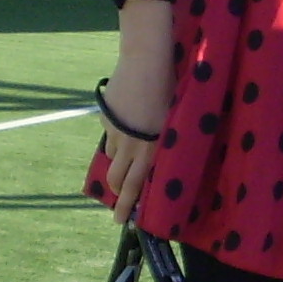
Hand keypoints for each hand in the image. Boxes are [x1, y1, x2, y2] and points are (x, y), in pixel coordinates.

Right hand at [99, 0, 174, 221]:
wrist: (146, 60)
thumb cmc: (172, 87)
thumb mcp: (175, 119)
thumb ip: (164, 141)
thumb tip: (158, 155)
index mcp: (153, 147)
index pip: (138, 186)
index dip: (128, 206)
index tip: (122, 221)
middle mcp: (132, 144)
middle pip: (119, 179)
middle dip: (117, 197)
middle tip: (117, 210)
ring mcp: (117, 131)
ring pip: (112, 159)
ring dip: (116, 168)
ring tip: (123, 171)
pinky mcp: (107, 117)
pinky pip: (110, 134)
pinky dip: (116, 137)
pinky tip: (126, 125)